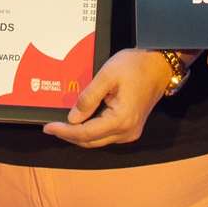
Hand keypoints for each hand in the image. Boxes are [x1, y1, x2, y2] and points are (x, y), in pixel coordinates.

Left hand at [42, 48, 171, 148]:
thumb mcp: (107, 76)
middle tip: (50, 127)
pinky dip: (91, 131)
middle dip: (69, 136)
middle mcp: (126, 132)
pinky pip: (106, 134)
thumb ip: (88, 98)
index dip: (65, 132)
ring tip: (61, 126)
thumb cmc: (135, 66)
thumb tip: (72, 119)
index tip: (48, 127)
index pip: (86, 133)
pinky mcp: (131, 127)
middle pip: (91, 141)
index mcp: (121, 120)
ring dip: (79, 135)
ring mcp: (130, 132)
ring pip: (98, 140)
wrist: (160, 65)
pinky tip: (80, 122)